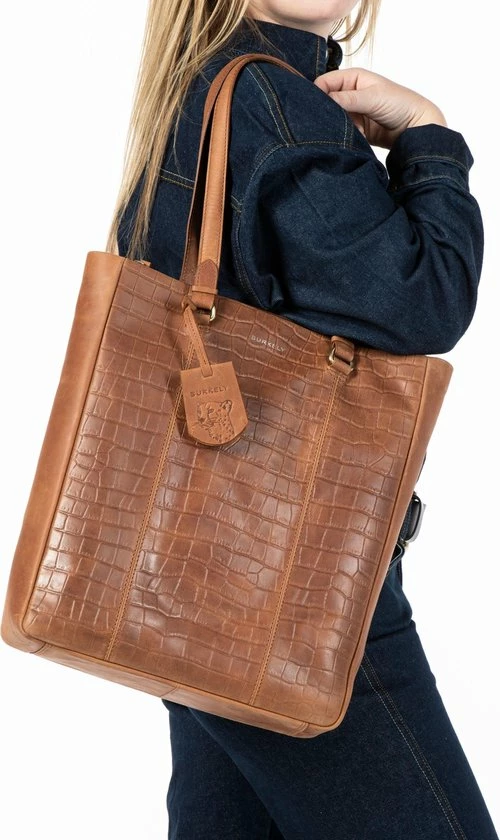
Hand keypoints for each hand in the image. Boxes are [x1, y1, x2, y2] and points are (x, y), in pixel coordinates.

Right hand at [314, 68, 446, 148]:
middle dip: (324, 112)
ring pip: (332, 118)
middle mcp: (349, 93)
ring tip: (340, 130)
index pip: (325, 82)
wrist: (416, 128)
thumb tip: (323, 100)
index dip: (317, 93)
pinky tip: (348, 138)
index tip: (314, 108)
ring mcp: (351, 111)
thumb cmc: (400, 104)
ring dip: (333, 125)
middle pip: (325, 101)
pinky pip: (340, 131)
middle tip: (325, 122)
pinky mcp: (354, 128)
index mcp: (352, 78)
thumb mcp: (372, 97)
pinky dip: (341, 135)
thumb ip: (347, 98)